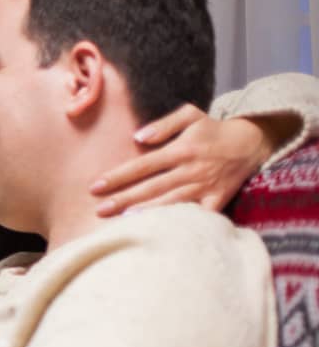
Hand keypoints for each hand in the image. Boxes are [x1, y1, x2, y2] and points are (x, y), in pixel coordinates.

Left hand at [91, 105, 274, 215]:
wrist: (251, 142)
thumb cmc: (212, 129)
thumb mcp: (190, 115)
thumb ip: (164, 124)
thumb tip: (138, 137)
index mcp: (181, 149)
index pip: (143, 165)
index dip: (119, 176)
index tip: (96, 186)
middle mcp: (191, 170)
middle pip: (152, 187)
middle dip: (124, 199)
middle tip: (99, 210)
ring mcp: (205, 186)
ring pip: (171, 203)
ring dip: (146, 213)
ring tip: (121, 222)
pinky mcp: (217, 199)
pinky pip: (198, 215)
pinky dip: (182, 223)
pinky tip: (161, 231)